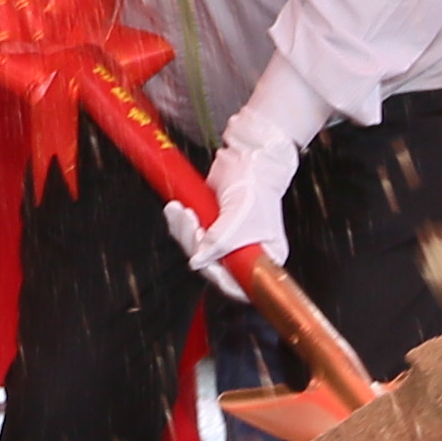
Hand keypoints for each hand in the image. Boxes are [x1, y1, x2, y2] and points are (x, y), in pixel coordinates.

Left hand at [172, 112, 296, 280]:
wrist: (247, 156)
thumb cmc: (256, 185)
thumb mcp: (240, 218)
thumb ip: (219, 242)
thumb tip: (198, 260)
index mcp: (264, 257)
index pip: (239, 283)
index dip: (220, 277)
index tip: (207, 263)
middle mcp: (244, 251)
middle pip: (212, 265)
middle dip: (195, 246)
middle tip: (192, 226)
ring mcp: (225, 239)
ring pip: (196, 249)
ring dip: (183, 231)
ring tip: (181, 211)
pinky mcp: (210, 224)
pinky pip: (188, 233)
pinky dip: (179, 222)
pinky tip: (177, 209)